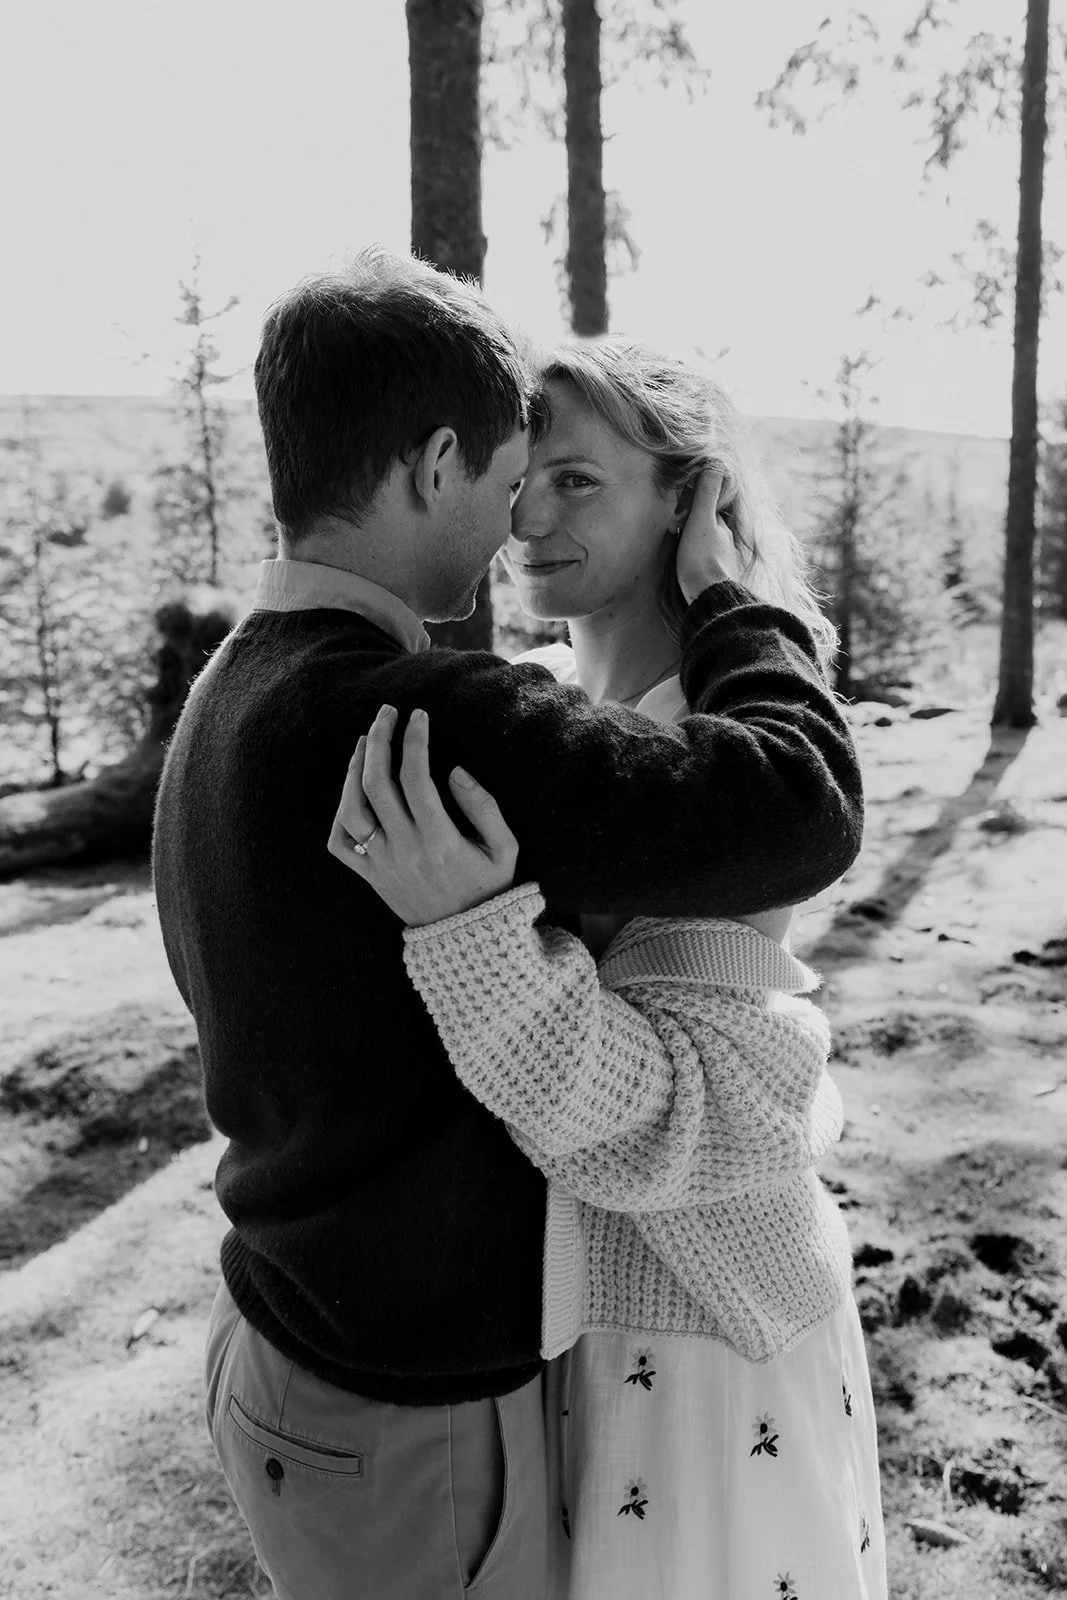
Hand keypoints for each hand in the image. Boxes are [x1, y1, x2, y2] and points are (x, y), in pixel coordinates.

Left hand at [327, 705, 518, 925]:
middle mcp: (405, 850)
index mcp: (440, 840)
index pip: (416, 776)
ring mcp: (382, 864)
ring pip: (351, 809)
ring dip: (354, 769)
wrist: (469, 941)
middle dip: (380, 740)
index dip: (414, 739)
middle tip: (387, 713)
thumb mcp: (506, 849)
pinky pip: (340, 844)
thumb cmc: (490, 889)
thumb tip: (454, 771)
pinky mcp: (370, 877)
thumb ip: (485, 807)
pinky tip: (352, 788)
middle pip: (377, 783)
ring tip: (366, 741)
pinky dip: (340, 814)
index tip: (420, 715)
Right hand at [674, 469, 739, 604]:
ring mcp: (723, 562)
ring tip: (679, 548)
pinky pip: (705, 562)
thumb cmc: (703, 559)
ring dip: (692, 543)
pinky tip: (688, 567)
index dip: (692, 506)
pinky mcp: (717, 579)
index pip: (707, 508)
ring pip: (706, 545)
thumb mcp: (702, 521)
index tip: (678, 511)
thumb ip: (707, 493)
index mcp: (721, 527)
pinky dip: (696, 559)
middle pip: (706, 527)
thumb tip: (716, 463)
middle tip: (674, 528)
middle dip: (691, 525)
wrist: (710, 598)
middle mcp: (725, 543)